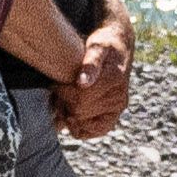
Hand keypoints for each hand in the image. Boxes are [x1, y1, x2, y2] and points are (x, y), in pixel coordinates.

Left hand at [61, 25, 135, 141]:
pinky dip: (79, 128)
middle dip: (65, 104)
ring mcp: (117, 109)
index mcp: (114, 79)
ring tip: (62, 103)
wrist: (118, 48)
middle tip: (57, 92)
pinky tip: (69, 115)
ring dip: (69, 117)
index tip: (57, 84)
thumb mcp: (97, 46)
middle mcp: (119, 98)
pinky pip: (95, 131)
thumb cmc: (104, 44)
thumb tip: (83, 82)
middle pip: (81, 112)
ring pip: (86, 127)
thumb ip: (91, 62)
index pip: (81, 98)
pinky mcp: (113, 116)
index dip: (63, 93)